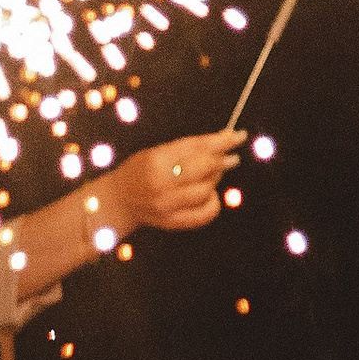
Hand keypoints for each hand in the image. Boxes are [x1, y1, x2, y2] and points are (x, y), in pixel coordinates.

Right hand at [110, 132, 241, 234]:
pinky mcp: (174, 223)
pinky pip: (206, 213)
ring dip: (214, 180)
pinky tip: (208, 194)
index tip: (238, 136)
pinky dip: (213, 202)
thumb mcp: (158, 152)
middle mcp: (161, 185)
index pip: (196, 148)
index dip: (221, 141)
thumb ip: (188, 148)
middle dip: (221, 160)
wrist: (119, 200)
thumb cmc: (141, 170)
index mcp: (156, 161)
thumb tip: (224, 142)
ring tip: (209, 175)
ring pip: (207, 190)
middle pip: (204, 169)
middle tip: (230, 157)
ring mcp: (167, 206)